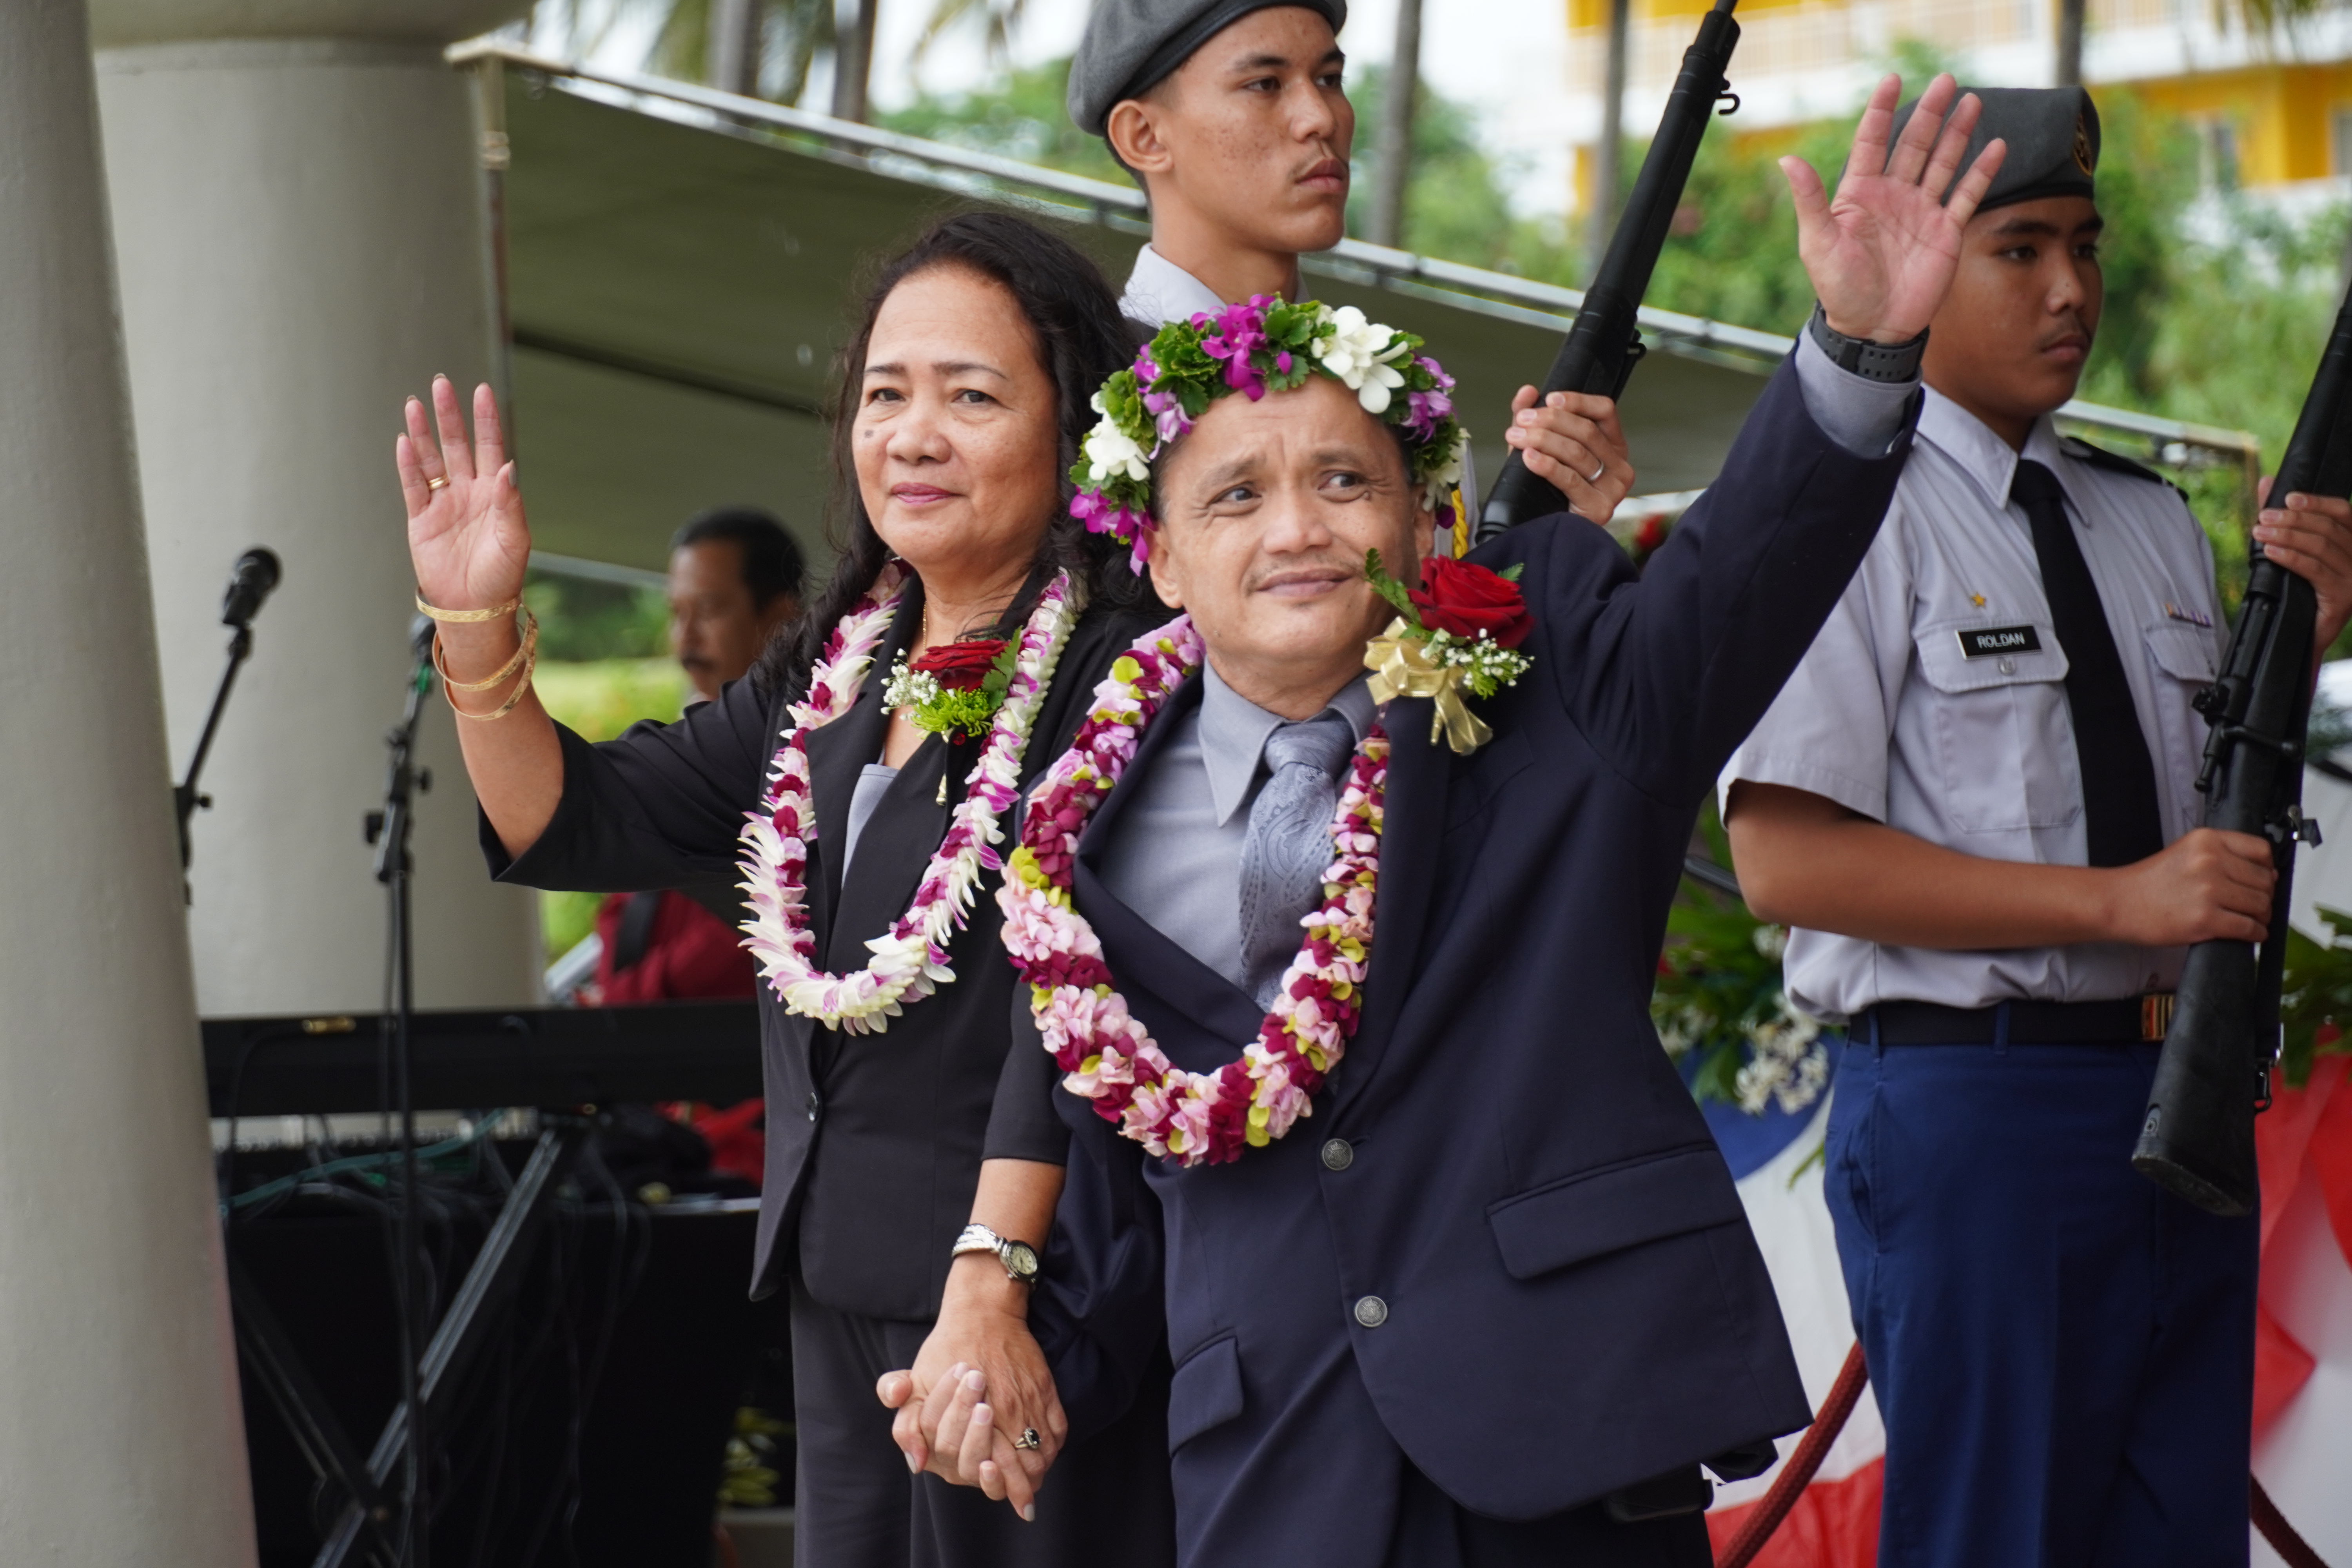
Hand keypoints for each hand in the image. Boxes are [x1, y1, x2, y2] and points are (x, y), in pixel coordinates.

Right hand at [396, 377, 529, 616]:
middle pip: (456, 445)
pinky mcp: (421, 520)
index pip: (490, 447)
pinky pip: (413, 487)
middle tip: (441, 383)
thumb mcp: (514, 540)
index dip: (485, 420)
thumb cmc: (501, 577)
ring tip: (415, 403)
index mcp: (495, 494)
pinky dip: (408, 465)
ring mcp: (443, 504)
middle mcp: (468, 493)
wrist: (474, 607)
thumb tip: (509, 467)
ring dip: (423, 432)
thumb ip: (511, 503)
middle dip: (449, 415)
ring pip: (431, 460)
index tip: (482, 390)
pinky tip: (405, 441)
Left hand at [877, 1257, 1066, 1519]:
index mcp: (974, 1416)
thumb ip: (908, 1427)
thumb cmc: (944, 1351)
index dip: (1000, 1488)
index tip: (1015, 1505)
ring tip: (1036, 1482)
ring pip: (1043, 1449)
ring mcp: (1029, 1400)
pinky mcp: (1044, 1387)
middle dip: (1023, 1486)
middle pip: (1021, 1464)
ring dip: (1040, 1469)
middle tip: (1026, 1502)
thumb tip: (916, 1463)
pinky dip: (1054, 1444)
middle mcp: (1006, 1412)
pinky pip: (1058, 1426)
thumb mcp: (914, 1386)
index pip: (990, 1466)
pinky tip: (1048, 1452)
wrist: (981, 1312)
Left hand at [1503, 388, 1633, 522]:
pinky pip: (1570, 479)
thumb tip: (1526, 391)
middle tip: (1522, 420)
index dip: (1578, 401)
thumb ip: (1534, 419)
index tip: (1550, 399)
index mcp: (1612, 445)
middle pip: (1586, 430)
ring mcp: (1613, 488)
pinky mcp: (1600, 508)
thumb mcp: (1540, 448)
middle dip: (1549, 421)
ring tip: (1516, 436)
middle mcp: (1619, 465)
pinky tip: (1528, 458)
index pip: (1604, 411)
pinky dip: (1546, 465)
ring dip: (1542, 440)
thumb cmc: (1549, 491)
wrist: (1549, 533)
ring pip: (1576, 452)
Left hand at [1781, 74, 2006, 342]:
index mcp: (1859, 193)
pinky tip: (1995, 145)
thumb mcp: (1818, 243)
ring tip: (1971, 101)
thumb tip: (1786, 159)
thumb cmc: (1839, 288)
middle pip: (1913, 144)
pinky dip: (1981, 171)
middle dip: (1929, 113)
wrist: (1872, 328)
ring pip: (1942, 162)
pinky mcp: (1945, 231)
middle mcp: (1892, 195)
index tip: (1892, 81)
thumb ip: (1809, 199)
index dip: (1881, 112)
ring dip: (1957, 133)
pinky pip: (1967, 195)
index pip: (1871, 142)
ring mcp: (1921, 211)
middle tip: (1947, 82)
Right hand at [2101, 828, 2275, 945]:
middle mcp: (2210, 862)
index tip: (2262, 878)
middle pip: (2264, 881)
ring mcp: (2209, 891)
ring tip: (2250, 919)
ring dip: (2261, 916)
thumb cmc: (2148, 882)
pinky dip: (2255, 934)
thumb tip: (2265, 874)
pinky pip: (2249, 928)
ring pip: (2260, 905)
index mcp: (2206, 840)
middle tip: (2254, 904)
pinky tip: (2249, 933)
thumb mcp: (2185, 851)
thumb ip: (2221, 855)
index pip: (2261, 850)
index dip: (2266, 868)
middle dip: (2263, 896)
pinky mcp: (2206, 920)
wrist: (2118, 903)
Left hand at [2253, 477, 2351, 649]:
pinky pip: (2314, 570)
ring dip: (2286, 536)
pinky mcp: (2342, 598)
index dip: (2317, 502)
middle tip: (2262, 518)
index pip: (2343, 512)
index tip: (2289, 498)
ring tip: (2259, 532)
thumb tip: (2266, 482)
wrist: (2300, 639)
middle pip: (2327, 528)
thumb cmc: (2298, 591)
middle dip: (2292, 520)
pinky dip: (2290, 558)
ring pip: (2320, 547)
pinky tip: (2270, 552)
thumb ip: (2281, 516)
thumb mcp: (2291, 549)